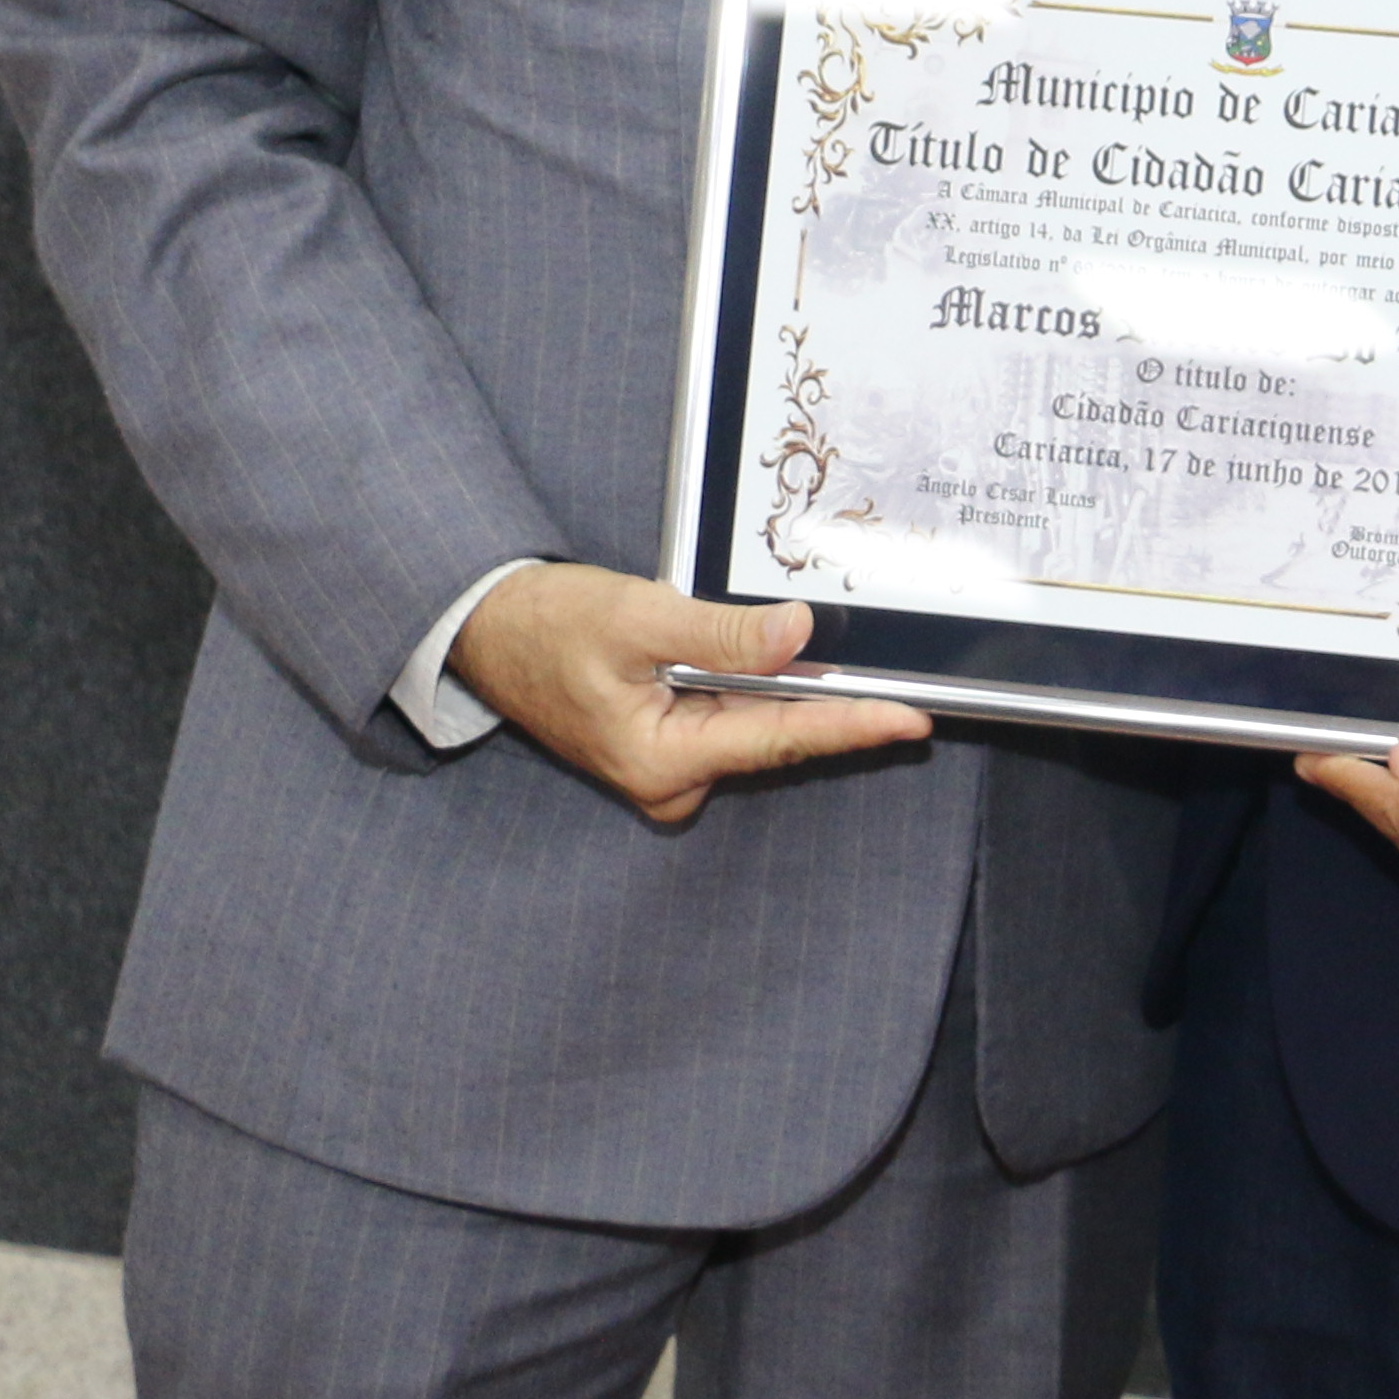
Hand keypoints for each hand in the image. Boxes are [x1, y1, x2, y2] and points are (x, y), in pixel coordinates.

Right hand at [443, 562, 927, 824]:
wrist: (487, 631)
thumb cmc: (549, 625)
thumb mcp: (636, 618)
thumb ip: (718, 635)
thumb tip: (796, 637)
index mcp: (659, 762)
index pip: (777, 741)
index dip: (850, 727)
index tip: (911, 721)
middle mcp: (669, 781)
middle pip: (775, 740)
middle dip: (833, 706)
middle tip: (907, 677)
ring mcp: (668, 770)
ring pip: (755, 727)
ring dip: (791, 693)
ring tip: (845, 660)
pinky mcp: (667, 747)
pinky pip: (730, 719)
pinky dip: (757, 690)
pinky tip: (782, 661)